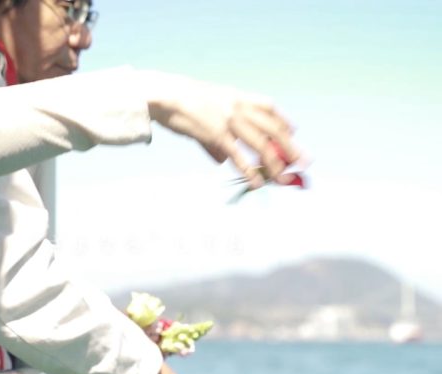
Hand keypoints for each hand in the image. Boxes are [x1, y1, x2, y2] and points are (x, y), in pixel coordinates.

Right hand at [142, 70, 300, 188]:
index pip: (268, 107)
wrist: (164, 95)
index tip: (294, 132)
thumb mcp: (205, 112)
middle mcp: (239, 107)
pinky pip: (238, 156)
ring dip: (275, 164)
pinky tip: (256, 183)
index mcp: (236, 97)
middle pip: (272, 128)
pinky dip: (249, 171)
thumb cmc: (180, 103)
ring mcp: (230, 120)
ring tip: (283, 179)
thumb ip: (216, 140)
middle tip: (303, 161)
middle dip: (290, 146)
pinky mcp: (217, 133)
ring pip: (261, 144)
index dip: (282, 120)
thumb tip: (222, 161)